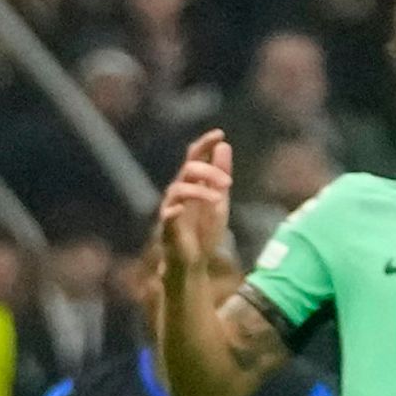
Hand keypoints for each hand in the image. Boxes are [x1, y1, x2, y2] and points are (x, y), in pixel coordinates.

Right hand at [161, 130, 232, 271]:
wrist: (195, 262)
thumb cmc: (204, 230)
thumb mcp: (219, 199)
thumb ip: (220, 175)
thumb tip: (223, 145)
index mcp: (192, 183)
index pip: (195, 157)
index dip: (205, 144)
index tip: (219, 133)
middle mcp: (179, 191)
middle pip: (189, 168)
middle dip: (210, 171)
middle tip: (228, 182)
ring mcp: (171, 208)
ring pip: (178, 188)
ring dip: (200, 191)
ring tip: (218, 201)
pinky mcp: (167, 228)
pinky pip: (167, 214)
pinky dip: (175, 209)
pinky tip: (184, 209)